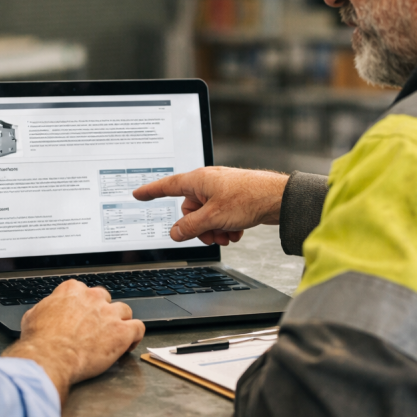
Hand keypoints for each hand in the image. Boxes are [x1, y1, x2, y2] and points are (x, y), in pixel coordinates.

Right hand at [2, 280, 144, 403]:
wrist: (49, 358)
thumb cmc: (39, 341)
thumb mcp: (33, 316)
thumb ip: (46, 308)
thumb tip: (45, 312)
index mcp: (72, 290)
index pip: (84, 291)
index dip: (83, 305)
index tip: (81, 316)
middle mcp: (93, 297)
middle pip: (105, 299)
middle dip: (102, 312)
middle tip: (95, 328)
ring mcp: (109, 313)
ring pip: (124, 311)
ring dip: (120, 322)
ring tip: (114, 336)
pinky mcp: (122, 332)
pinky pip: (138, 327)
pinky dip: (135, 336)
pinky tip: (128, 344)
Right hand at [132, 167, 288, 245]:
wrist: (278, 198)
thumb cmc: (248, 198)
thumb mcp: (213, 218)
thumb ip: (190, 227)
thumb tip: (175, 233)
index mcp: (199, 180)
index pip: (167, 186)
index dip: (151, 191)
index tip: (138, 193)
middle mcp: (208, 183)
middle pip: (189, 210)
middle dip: (199, 227)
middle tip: (212, 236)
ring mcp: (221, 191)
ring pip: (206, 216)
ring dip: (214, 230)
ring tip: (227, 235)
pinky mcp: (233, 199)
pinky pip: (220, 216)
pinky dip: (225, 227)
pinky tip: (236, 232)